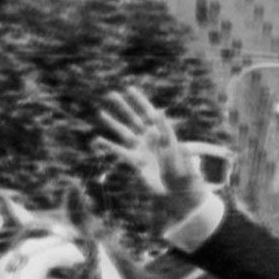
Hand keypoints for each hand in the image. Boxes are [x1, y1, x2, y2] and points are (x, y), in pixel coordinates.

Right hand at [96, 86, 209, 219]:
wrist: (177, 190)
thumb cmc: (180, 169)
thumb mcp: (174, 148)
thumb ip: (165, 130)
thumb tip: (159, 111)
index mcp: (161, 132)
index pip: (149, 112)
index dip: (139, 100)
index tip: (129, 88)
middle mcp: (150, 138)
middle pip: (134, 118)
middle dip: (123, 106)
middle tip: (111, 94)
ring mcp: (141, 149)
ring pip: (124, 132)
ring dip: (112, 123)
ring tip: (101, 113)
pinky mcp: (135, 162)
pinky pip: (120, 151)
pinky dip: (109, 146)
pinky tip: (97, 140)